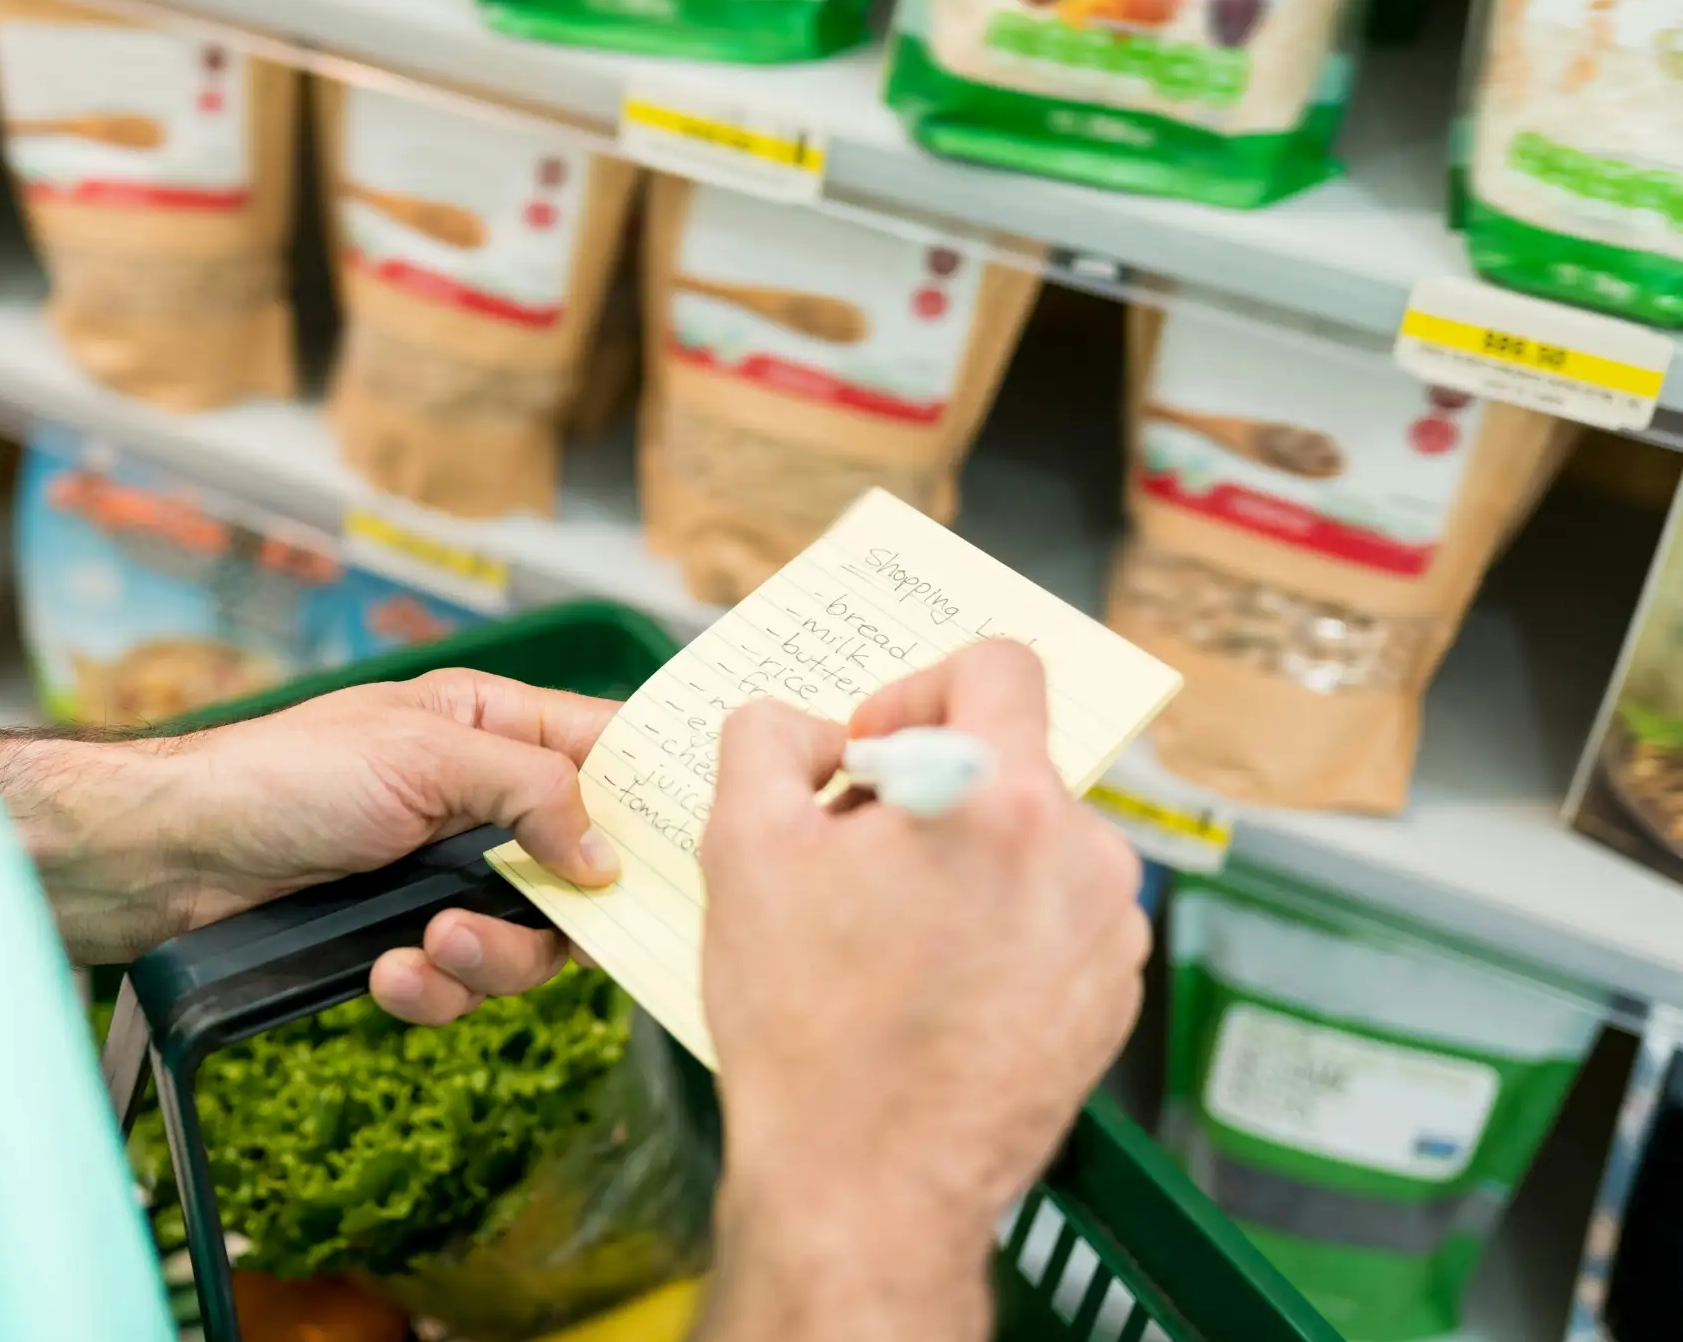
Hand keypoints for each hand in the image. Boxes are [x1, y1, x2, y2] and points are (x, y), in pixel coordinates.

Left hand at [0, 670, 620, 1016]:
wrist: (167, 858)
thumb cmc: (278, 776)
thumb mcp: (422, 756)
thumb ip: (531, 791)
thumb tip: (610, 854)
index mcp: (491, 723)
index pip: (608, 749)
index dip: (651, 797)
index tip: (680, 852)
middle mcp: (478, 797)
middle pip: (582, 869)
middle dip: (556, 912)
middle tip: (525, 921)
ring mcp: (443, 871)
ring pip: (527, 940)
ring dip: (487, 959)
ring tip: (428, 946)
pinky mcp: (403, 934)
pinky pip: (460, 983)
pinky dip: (433, 989)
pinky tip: (388, 974)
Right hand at [693, 641, 1148, 1341]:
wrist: (865, 1187)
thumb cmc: (807, 1024)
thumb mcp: (742, 845)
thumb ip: (766, 740)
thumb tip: (805, 732)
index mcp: (1004, 797)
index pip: (998, 666)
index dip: (916, 689)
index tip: (867, 754)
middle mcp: (1084, 855)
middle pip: (1009, 763)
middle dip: (928, 789)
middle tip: (850, 857)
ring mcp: (1110, 935)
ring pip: (1032, 844)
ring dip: (963, 859)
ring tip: (885, 934)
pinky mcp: (1110, 1001)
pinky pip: (1055, 919)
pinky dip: (996, 927)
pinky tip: (928, 987)